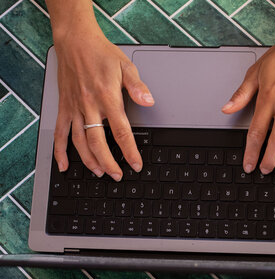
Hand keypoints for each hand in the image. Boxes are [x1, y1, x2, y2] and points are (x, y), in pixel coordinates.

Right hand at [53, 22, 153, 179]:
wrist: (75, 41)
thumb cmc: (101, 53)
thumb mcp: (126, 66)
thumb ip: (137, 87)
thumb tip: (149, 101)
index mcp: (107, 97)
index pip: (121, 131)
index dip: (129, 151)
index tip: (136, 164)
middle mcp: (89, 105)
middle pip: (98, 142)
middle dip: (109, 163)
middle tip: (117, 176)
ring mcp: (74, 108)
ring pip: (79, 141)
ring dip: (89, 160)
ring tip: (99, 173)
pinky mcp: (64, 107)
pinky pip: (59, 133)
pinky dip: (60, 151)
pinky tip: (64, 165)